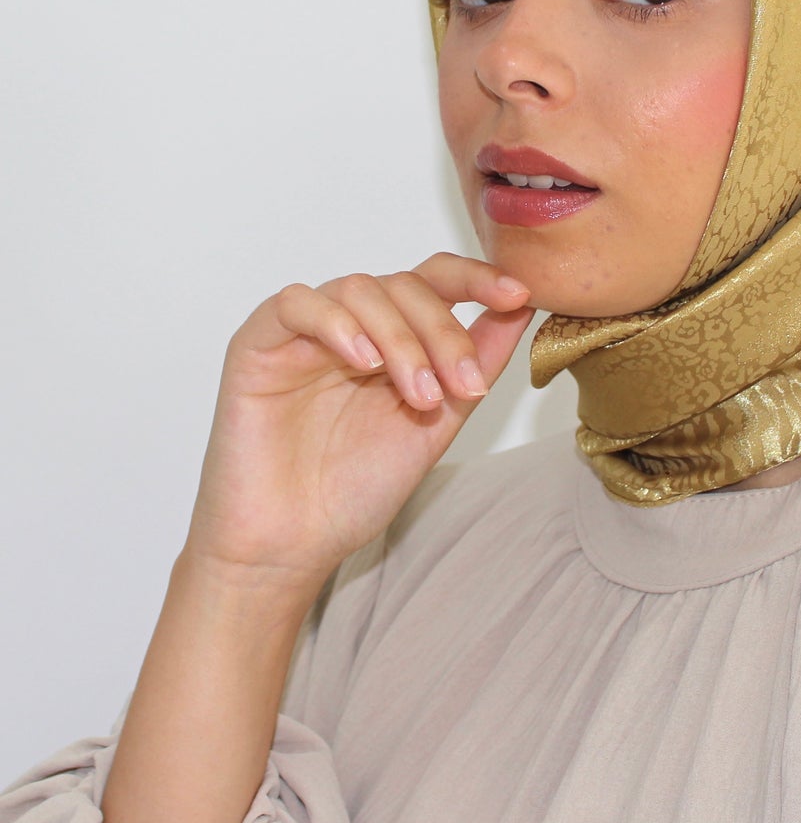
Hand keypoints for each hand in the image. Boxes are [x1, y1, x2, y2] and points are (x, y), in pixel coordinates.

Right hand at [183, 252, 534, 591]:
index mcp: (393, 337)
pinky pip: (295, 304)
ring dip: (401, 338)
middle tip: (461, 384)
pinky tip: (363, 361)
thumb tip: (522, 308)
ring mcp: (304, 332)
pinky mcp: (257, 344)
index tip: (517, 295)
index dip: (477, 278)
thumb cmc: (357, 488)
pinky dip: (336, 323)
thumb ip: (476, 362)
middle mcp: (351, 326)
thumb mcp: (439, 421)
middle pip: (405, 285)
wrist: (294, 543)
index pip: (436, 281)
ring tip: (418, 394)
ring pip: (360, 289)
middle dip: (443, 331)